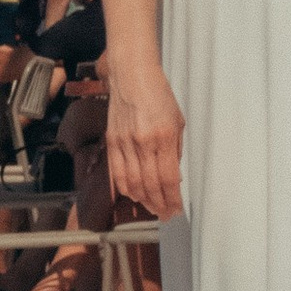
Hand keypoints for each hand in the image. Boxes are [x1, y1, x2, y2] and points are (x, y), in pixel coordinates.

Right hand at [106, 65, 184, 219]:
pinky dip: (126, 188)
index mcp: (164, 136)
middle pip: (151, 185)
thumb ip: (175, 150)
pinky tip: (134, 195)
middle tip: (166, 214)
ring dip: (144, 200)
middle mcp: (143, 142)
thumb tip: (174, 176)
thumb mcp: (177, 121)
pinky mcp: (112, 141)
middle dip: (160, 204)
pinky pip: (117, 173)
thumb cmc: (158, 94)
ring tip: (153, 208)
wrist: (132, 76)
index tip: (177, 208)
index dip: (173, 199)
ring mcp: (125, 143)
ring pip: (133, 183)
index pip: (168, 178)